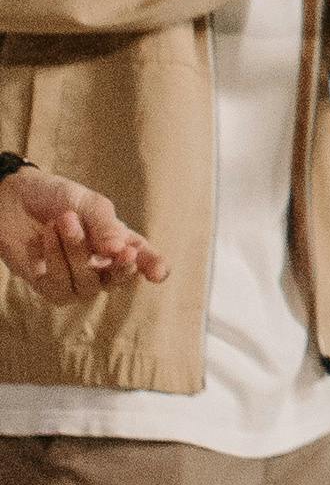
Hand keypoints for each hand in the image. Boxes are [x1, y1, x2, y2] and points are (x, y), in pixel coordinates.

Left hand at [0, 167, 169, 299]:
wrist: (13, 197)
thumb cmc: (56, 197)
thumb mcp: (87, 203)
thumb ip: (106, 226)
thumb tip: (120, 250)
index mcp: (119, 243)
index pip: (142, 259)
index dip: (154, 267)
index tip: (159, 274)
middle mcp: (100, 266)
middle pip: (119, 279)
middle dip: (121, 268)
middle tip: (122, 252)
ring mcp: (76, 280)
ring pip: (88, 284)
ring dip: (76, 251)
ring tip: (63, 220)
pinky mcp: (50, 287)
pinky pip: (59, 285)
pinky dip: (55, 257)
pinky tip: (46, 235)